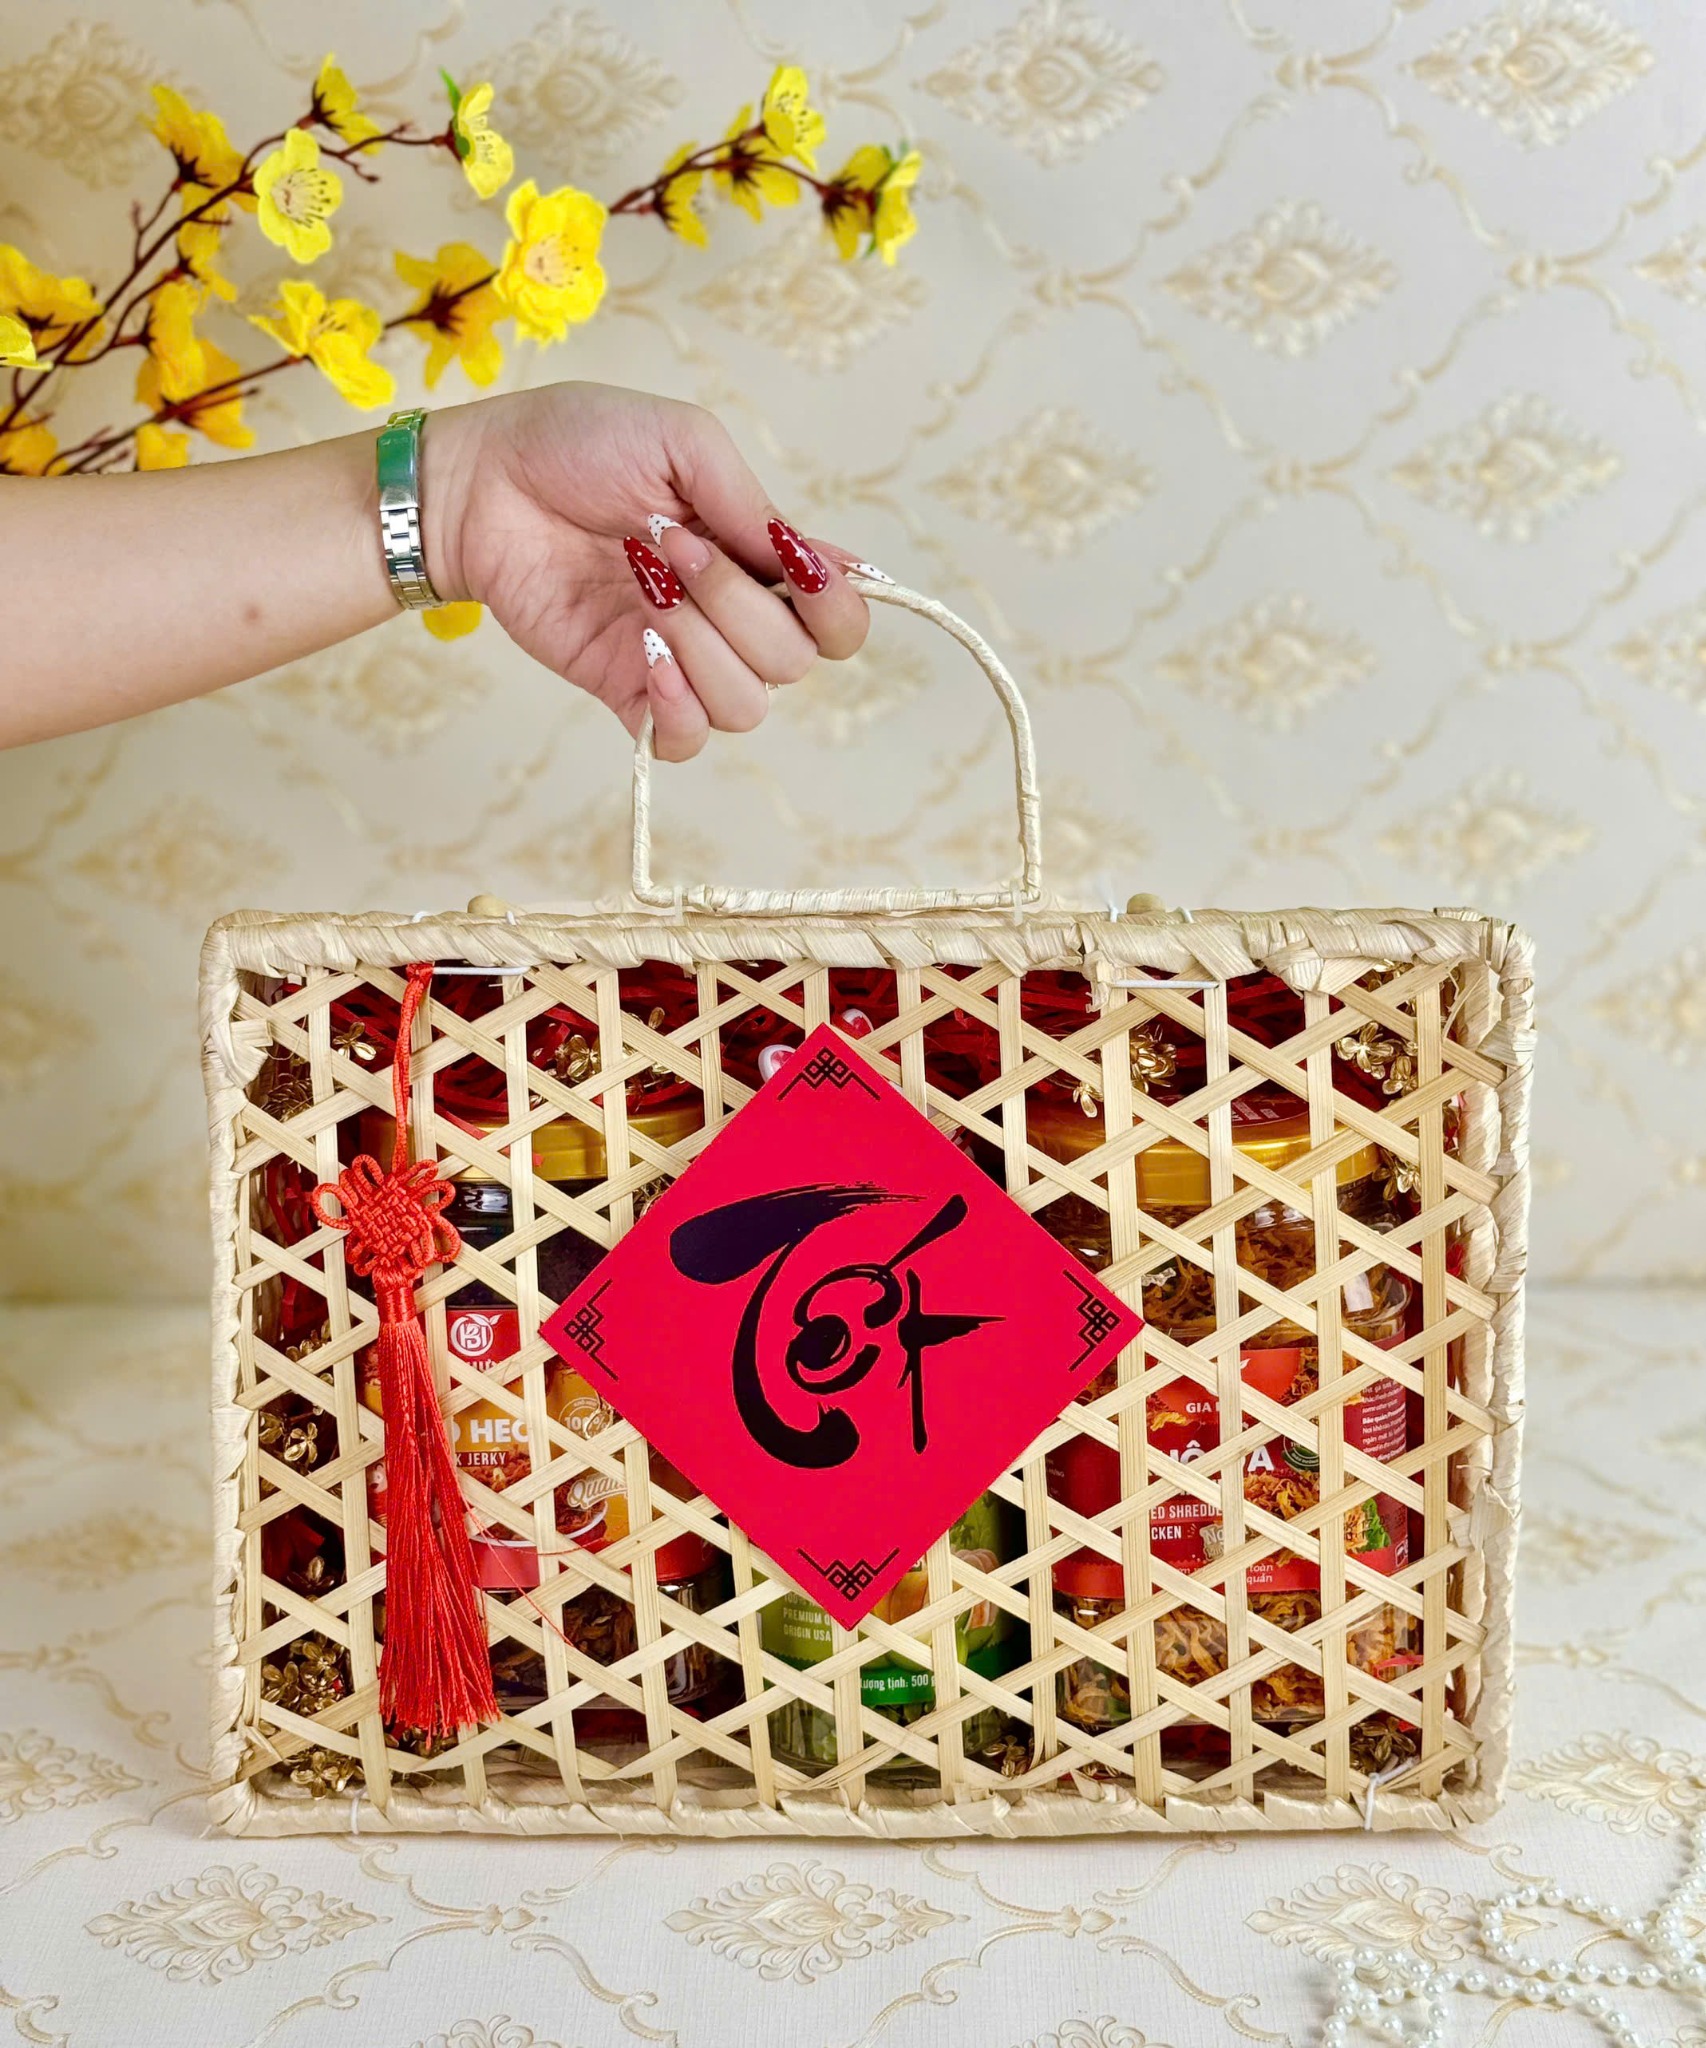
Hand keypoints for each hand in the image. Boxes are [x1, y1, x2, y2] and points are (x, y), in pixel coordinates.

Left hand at [421, 381, 870, 760]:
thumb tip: (826, 564)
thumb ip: (753, 505)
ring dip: (701, 643)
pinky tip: (644, 650)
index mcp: (760, 560)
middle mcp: (732, 618)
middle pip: (794, 663)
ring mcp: (682, 660)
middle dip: (738, 604)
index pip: (840, 622)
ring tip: (642, 586)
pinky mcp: (627, 691)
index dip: (836, 608)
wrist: (483, 479)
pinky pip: (686, 741)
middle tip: (666, 544)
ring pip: (747, 706)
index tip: (793, 563)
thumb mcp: (683, 443)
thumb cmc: (578, 444)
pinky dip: (677, 705)